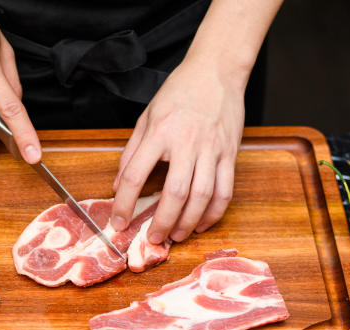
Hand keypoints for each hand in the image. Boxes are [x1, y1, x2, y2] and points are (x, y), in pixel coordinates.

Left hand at [110, 0, 281, 242]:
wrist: (216, 71)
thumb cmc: (178, 93)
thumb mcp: (146, 117)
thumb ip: (131, 152)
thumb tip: (119, 186)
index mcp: (159, 133)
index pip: (136, 175)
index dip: (125, 204)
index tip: (119, 222)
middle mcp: (186, 143)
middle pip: (174, 193)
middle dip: (161, 222)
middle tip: (152, 239)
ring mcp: (212, 149)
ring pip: (202, 197)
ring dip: (188, 222)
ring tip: (175, 235)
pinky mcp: (230, 153)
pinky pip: (225, 191)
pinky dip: (214, 213)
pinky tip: (201, 223)